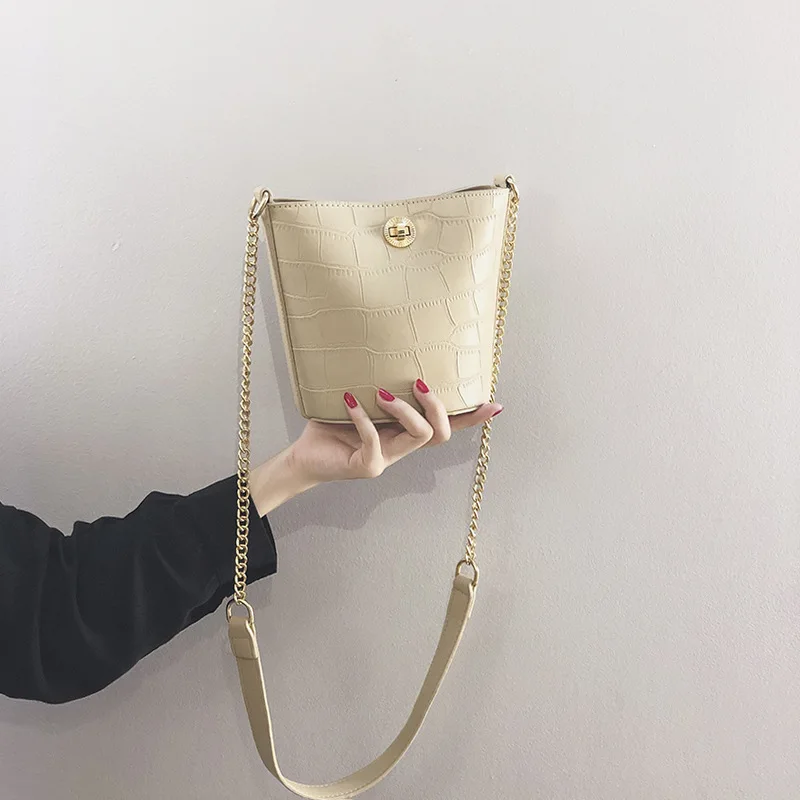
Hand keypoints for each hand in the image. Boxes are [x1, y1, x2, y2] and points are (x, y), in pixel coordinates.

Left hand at [248, 381, 501, 515]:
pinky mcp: (366, 466)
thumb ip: (379, 387)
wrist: (304, 456)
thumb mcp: (361, 402)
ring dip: (404, 410)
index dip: (471, 419)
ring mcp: (386, 460)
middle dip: (436, 405)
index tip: (494, 405)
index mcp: (404, 433)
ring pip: (418, 436)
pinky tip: (348, 400)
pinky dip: (362, 417)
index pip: (446, 428)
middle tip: (418, 382)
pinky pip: (374, 440)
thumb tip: (388, 350)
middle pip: (439, 433)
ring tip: (381, 392)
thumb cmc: (333, 425)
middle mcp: (401, 448)